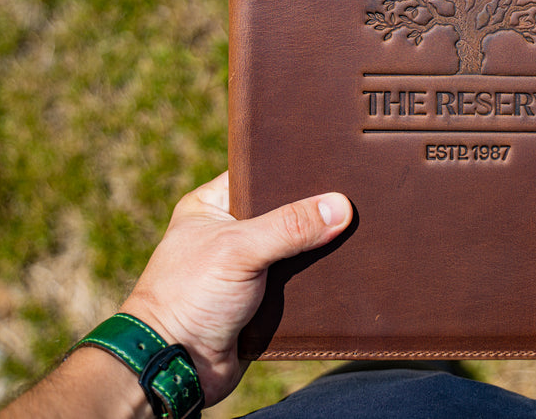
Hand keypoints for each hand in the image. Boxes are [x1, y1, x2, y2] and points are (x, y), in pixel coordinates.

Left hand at [121, 172, 351, 406]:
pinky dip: (318, 279)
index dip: (295, 170)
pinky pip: (301, 281)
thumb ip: (290, 226)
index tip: (334, 166)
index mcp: (212, 207)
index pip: (261, 174)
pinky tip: (348, 266)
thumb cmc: (188, 298)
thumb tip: (340, 207)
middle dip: (314, 212)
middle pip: (284, 212)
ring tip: (358, 229)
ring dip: (318, 248)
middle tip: (352, 198)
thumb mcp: (239, 249)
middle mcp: (230, 233)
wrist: (177, 368)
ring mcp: (248, 267)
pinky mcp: (264, 300)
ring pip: (296, 248)